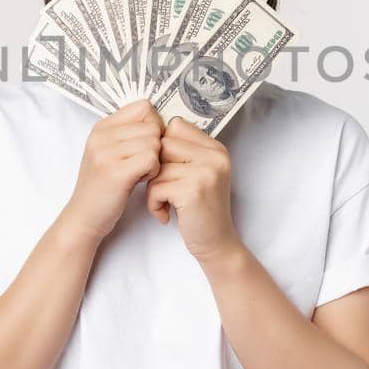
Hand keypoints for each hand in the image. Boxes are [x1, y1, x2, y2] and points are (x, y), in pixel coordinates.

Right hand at [59, 100, 164, 241]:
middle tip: (141, 164)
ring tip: (138, 172)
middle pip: (152, 126)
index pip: (144, 107)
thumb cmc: (101, 186)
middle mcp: (101, 136)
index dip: (153, 125)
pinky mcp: (116, 172)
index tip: (146, 144)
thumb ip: (127, 133)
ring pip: (154, 143)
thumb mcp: (107, 152)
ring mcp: (106, 153)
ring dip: (154, 161)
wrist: (83, 217)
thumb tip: (157, 119)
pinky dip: (152, 172)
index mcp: (101, 127)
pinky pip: (151, 159)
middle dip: (155, 147)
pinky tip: (140, 180)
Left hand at [147, 117, 242, 261]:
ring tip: (165, 202)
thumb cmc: (201, 209)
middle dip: (155, 168)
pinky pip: (156, 187)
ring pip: (157, 167)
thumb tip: (152, 133)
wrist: (216, 242)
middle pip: (163, 144)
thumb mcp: (200, 174)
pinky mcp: (193, 190)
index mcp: (215, 148)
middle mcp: (214, 156)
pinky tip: (166, 214)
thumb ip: (184, 152)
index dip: (163, 147)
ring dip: (153, 188)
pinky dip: (154, 204)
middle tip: (164, 188)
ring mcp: (206, 172)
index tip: (168, 169)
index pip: (176, 126)